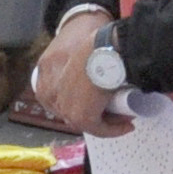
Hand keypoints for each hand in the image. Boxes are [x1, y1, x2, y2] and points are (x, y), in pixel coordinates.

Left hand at [29, 11, 121, 135]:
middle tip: (114, 112)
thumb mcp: (82, 51)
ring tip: (124, 118)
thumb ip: (79, 64)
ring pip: (85, 121)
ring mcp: (64, 105)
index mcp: (46, 68)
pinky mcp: (81, 117)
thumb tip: (94, 77)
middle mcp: (49, 90)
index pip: (56, 93)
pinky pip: (98, 129)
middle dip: (92, 114)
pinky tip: (127, 126)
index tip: (97, 102)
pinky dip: (114, 130)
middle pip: (69, 110)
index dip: (79, 101)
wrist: (106, 48)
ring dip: (106, 122)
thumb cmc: (99, 43)